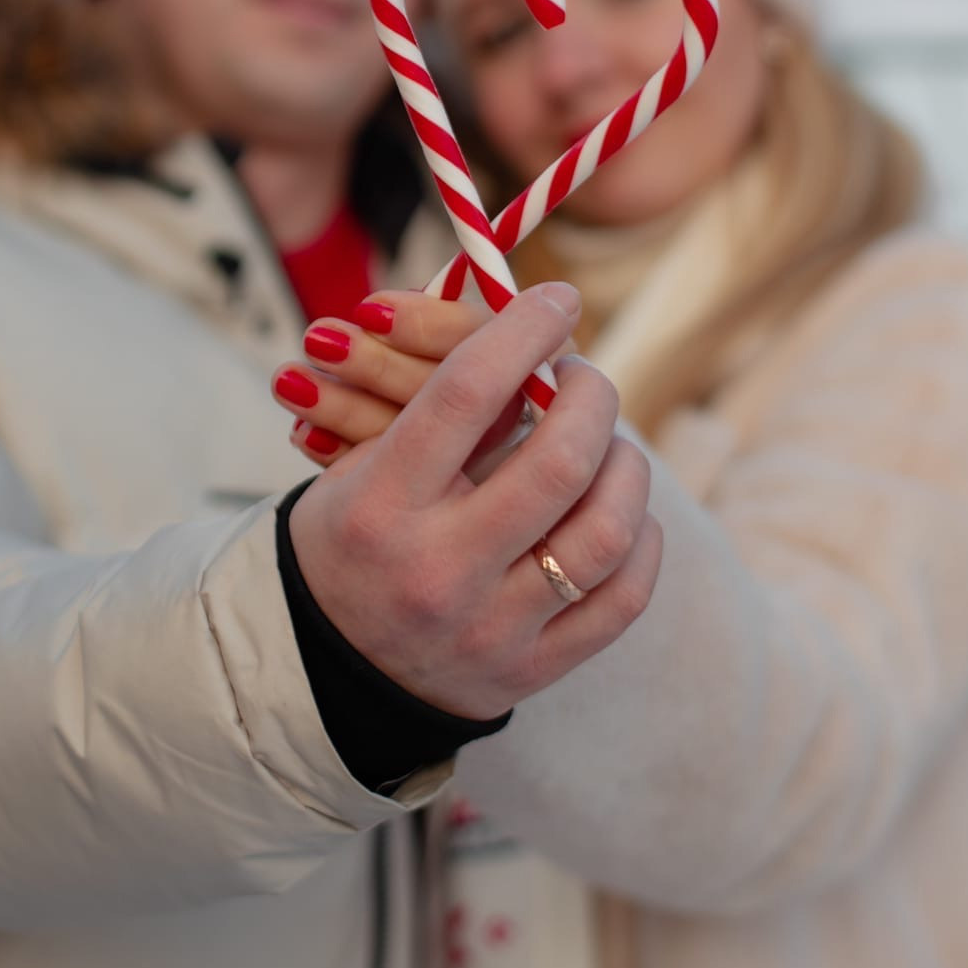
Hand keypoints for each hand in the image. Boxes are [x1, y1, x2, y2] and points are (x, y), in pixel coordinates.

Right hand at [288, 284, 660, 721]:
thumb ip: (439, 409)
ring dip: (624, 466)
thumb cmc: (351, 538)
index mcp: (380, 506)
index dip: (525, 330)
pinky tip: (622, 512)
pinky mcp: (530, 667)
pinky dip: (640, 540)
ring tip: (607, 445)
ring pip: (606, 530)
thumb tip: (531, 335)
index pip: (468, 392)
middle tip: (582, 377)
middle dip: (591, 395)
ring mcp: (490, 627)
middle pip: (560, 460)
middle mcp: (438, 569)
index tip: (556, 299)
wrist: (326, 665)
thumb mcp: (357, 466)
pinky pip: (623, 597)